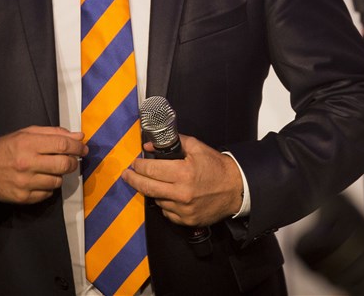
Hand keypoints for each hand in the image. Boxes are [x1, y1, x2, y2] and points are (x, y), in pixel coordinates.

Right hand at [0, 126, 86, 203]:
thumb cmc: (6, 147)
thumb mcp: (27, 133)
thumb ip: (54, 133)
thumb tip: (79, 136)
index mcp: (28, 144)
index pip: (62, 145)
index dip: (77, 147)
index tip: (83, 148)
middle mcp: (27, 164)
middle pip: (64, 165)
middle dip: (73, 162)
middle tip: (72, 160)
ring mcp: (24, 183)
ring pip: (58, 181)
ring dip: (59, 175)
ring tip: (50, 169)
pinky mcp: (22, 198)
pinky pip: (47, 194)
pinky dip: (48, 187)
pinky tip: (40, 179)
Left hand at [122, 134, 242, 226]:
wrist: (235, 189)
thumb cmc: (216, 167)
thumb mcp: (197, 147)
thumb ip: (173, 143)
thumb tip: (149, 147)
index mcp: (183, 173)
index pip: (150, 169)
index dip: (138, 166)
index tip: (134, 164)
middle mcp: (181, 193)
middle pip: (146, 187)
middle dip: (133, 180)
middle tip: (127, 175)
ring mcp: (183, 209)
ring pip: (156, 200)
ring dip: (153, 191)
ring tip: (157, 183)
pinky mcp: (187, 220)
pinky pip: (167, 213)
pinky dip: (165, 204)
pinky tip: (171, 195)